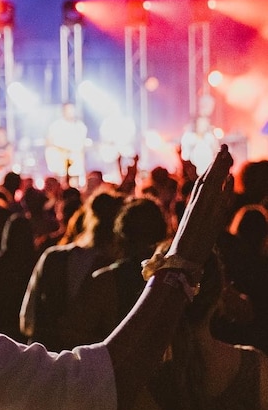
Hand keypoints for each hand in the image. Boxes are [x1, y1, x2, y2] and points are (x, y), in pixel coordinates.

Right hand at [166, 144, 233, 266]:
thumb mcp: (192, 230)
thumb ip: (198, 217)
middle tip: (224, 147)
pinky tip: (228, 178)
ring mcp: (202, 213)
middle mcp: (197, 207)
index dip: (210, 170)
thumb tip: (206, 208)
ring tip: (226, 154)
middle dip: (215, 163)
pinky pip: (217, 202)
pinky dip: (222, 189)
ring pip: (211, 186)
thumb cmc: (185, 250)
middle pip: (206, 180)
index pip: (201, 184)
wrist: (181, 262)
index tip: (218, 157)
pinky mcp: (209, 221)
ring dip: (219, 170)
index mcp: (193, 208)